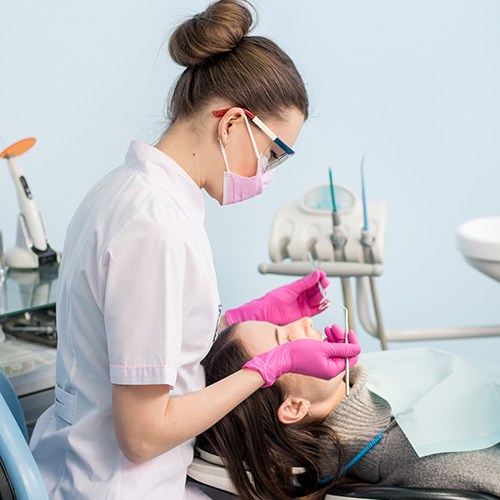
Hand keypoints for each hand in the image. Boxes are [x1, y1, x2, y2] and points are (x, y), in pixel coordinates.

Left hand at [225, 270, 329, 325]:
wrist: (266, 315)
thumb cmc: (273, 301)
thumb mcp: (291, 289)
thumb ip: (304, 283)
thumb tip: (316, 273)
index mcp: (297, 287)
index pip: (311, 281)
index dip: (318, 278)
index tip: (323, 275)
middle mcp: (301, 296)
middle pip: (316, 290)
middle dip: (321, 286)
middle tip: (324, 284)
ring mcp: (303, 305)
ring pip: (317, 299)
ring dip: (321, 296)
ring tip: (322, 294)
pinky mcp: (304, 314)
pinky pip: (317, 309)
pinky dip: (322, 306)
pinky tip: (326, 303)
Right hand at [242, 337, 360, 386]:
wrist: (284, 357)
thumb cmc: (301, 353)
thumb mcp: (324, 348)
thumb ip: (342, 348)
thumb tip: (357, 348)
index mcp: (334, 369)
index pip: (351, 357)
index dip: (352, 343)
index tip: (349, 331)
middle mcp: (330, 369)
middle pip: (344, 353)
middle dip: (342, 338)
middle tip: (335, 327)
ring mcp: (324, 365)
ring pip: (336, 350)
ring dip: (335, 338)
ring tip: (329, 328)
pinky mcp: (319, 361)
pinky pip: (329, 351)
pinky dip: (329, 341)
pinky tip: (325, 334)